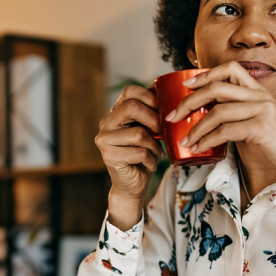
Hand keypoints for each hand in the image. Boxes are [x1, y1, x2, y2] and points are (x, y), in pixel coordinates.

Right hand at [95, 85, 164, 228]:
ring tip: (154, 153)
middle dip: (154, 120)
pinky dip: (151, 159)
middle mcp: (106, 124)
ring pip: (139, 134)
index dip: (150, 98)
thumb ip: (152, 113)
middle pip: (131, 107)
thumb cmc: (144, 154)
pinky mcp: (109, 157)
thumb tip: (171, 96)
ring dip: (154, 146)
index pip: (130, 91)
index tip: (162, 111)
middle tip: (161, 132)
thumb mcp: (149, 130)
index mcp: (115, 113)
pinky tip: (149, 163)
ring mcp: (104, 140)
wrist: (133, 184)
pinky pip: (140, 152)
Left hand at [169, 62, 275, 181]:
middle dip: (189, 101)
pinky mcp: (262, 127)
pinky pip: (225, 131)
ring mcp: (263, 110)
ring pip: (218, 110)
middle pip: (217, 87)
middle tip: (171, 116)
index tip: (186, 85)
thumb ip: (236, 119)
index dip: (206, 74)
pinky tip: (198, 148)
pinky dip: (207, 140)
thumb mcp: (255, 128)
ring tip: (184, 139)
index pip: (231, 70)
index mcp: (260, 93)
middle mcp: (262, 97)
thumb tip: (206, 122)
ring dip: (195, 127)